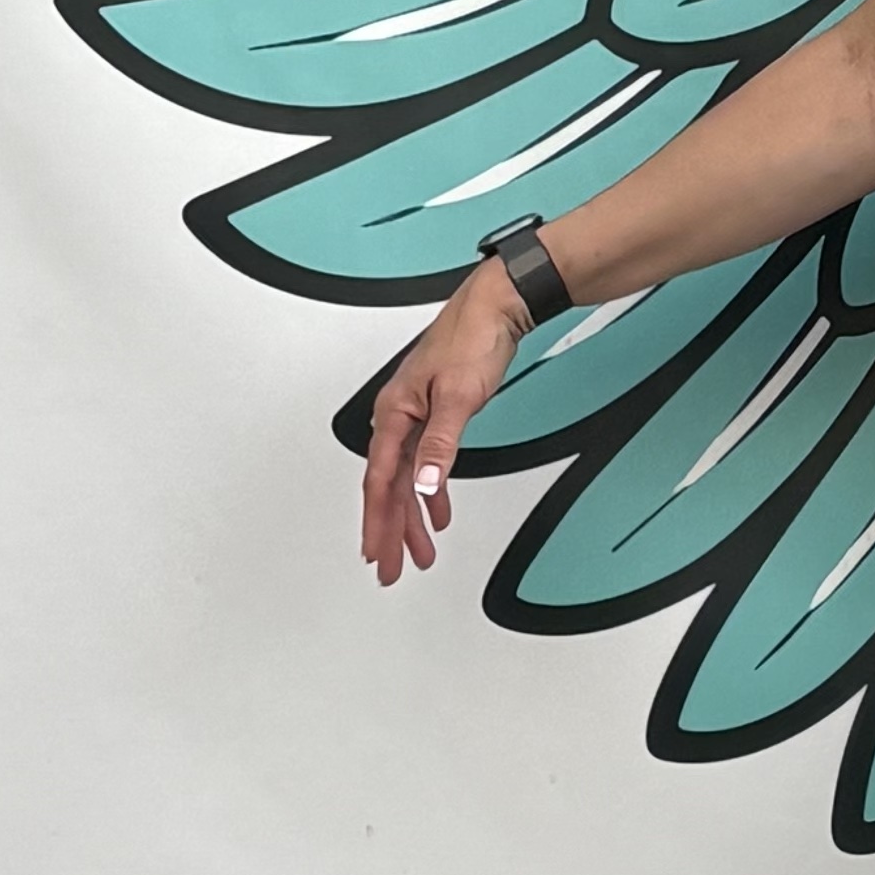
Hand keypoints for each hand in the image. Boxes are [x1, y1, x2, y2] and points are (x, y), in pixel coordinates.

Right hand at [358, 271, 523, 586]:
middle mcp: (398, 416)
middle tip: (392, 567)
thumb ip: (441, 444)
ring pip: (405, 479)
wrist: (496, 307)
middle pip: (388, 487)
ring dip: (410, 517)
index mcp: (395, 413)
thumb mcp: (457, 397)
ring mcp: (415, 416)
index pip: (381, 481)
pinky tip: (438, 510)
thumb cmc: (472, 338)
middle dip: (391, 530)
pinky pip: (422, 464)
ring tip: (418, 551)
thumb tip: (424, 484)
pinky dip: (429, 492)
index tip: (378, 553)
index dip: (379, 521)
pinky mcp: (433, 414)